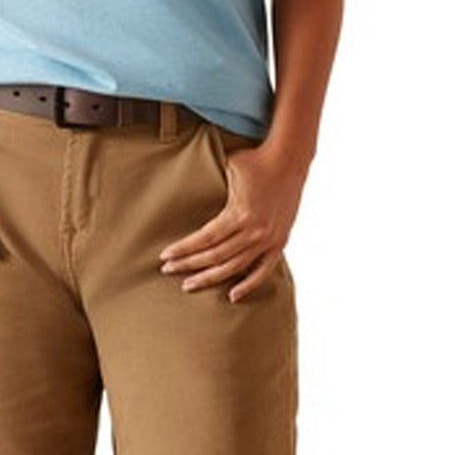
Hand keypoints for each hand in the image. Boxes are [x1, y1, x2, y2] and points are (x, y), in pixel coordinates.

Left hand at [158, 144, 305, 301]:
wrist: (289, 159)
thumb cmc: (254, 160)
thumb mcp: (228, 168)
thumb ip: (213, 184)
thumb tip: (188, 187)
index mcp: (239, 213)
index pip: (205, 239)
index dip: (184, 249)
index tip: (165, 256)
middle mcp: (254, 231)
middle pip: (215, 256)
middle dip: (189, 264)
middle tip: (168, 270)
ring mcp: (268, 239)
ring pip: (235, 267)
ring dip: (210, 277)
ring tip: (189, 284)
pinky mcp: (279, 242)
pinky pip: (263, 270)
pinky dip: (248, 284)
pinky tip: (232, 295)